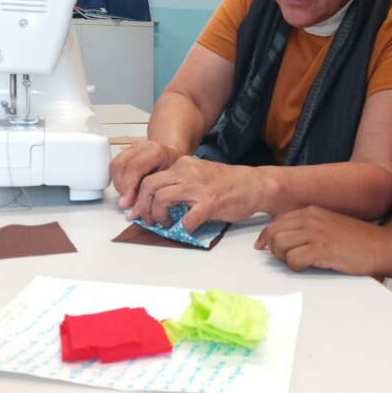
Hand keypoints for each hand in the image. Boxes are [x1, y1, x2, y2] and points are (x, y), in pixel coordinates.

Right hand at [110, 140, 181, 208]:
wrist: (172, 155)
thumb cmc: (172, 168)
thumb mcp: (167, 181)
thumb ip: (150, 195)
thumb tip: (133, 214)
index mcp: (155, 152)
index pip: (135, 167)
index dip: (128, 186)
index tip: (126, 202)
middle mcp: (141, 146)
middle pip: (121, 165)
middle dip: (121, 187)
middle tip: (126, 201)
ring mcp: (132, 147)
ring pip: (115, 165)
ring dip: (117, 184)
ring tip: (127, 195)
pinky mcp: (125, 150)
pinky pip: (115, 165)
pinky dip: (117, 179)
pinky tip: (126, 188)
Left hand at [126, 156, 264, 232]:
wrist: (255, 184)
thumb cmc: (229, 183)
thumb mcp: (200, 174)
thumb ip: (181, 182)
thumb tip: (159, 202)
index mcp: (184, 164)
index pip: (151, 177)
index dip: (140, 197)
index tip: (137, 211)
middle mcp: (188, 172)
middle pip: (150, 186)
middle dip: (143, 206)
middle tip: (148, 219)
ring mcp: (198, 187)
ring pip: (162, 199)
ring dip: (158, 216)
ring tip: (166, 223)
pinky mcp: (210, 203)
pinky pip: (187, 219)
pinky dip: (184, 227)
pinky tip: (189, 228)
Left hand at [255, 206, 384, 275]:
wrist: (380, 246)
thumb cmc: (356, 239)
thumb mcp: (329, 224)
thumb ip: (308, 227)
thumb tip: (284, 238)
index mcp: (311, 211)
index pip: (276, 221)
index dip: (266, 236)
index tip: (262, 246)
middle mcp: (310, 218)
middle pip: (273, 232)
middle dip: (273, 248)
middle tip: (284, 258)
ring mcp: (315, 233)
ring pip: (279, 245)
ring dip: (283, 257)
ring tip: (298, 261)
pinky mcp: (321, 250)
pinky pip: (293, 259)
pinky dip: (295, 266)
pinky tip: (308, 266)